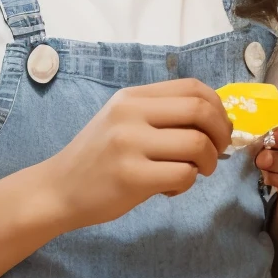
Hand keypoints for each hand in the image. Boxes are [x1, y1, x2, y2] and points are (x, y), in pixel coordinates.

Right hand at [41, 80, 231, 230]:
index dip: (218, 106)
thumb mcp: (122, 120)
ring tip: (196, 172)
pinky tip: (171, 188)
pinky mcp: (131, 177)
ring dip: (209, 161)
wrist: (57, 190)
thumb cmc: (97, 157)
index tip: (220, 126)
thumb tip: (216, 118)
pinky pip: (183, 174)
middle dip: (221, 133)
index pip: (192, 87)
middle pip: (200, 111)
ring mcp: (130, 145)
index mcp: (132, 97)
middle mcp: (130, 114)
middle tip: (218, 151)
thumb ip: (161, 113)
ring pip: (197, 145)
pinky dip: (188, 183)